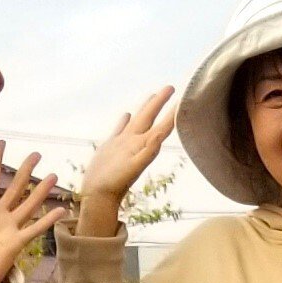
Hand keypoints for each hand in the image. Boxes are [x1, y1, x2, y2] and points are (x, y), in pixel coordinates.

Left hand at [0, 147, 67, 282]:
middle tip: (36, 154)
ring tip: (53, 175)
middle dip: (25, 170)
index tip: (2, 143)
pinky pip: (34, 229)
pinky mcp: (17, 242)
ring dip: (40, 191)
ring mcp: (10, 227)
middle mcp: (0, 214)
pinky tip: (59, 210)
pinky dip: (47, 220)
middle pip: (15, 187)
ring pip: (28, 204)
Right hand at [78, 87, 177, 231]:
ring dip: (145, 108)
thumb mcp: (134, 166)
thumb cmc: (116, 183)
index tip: (183, 96)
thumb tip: (161, 135)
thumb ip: (148, 150)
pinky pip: (120, 129)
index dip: (172, 112)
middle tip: (170, 87)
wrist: (98, 195)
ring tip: (152, 96)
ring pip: (137, 121)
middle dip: (160, 102)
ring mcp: (124, 144)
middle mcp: (136, 142)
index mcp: (143, 145)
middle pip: (149, 117)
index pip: (162, 125)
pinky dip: (124, 121)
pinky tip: (126, 114)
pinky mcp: (111, 147)